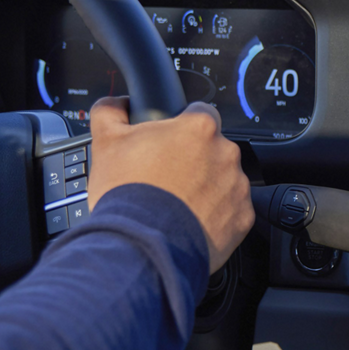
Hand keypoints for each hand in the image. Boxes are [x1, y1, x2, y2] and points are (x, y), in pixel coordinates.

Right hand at [87, 97, 254, 272]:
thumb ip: (111, 113)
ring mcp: (238, 185)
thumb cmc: (127, 194)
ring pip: (224, 178)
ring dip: (206, 186)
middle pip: (213, 148)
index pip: (200, 113)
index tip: (171, 142)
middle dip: (195, 159)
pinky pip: (232, 209)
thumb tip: (115, 104)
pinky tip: (191, 220)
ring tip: (177, 202)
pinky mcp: (243, 216)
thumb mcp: (105, 143)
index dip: (183, 126)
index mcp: (199, 128)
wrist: (141, 245)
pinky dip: (216, 213)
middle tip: (168, 177)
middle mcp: (226, 153)